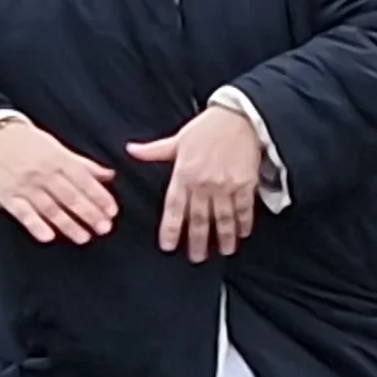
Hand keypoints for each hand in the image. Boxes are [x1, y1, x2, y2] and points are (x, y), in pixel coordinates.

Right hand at [0, 119, 116, 245]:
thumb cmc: (30, 145)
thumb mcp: (58, 148)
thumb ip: (84, 165)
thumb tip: (110, 175)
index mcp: (59, 160)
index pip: (83, 180)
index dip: (99, 196)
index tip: (112, 211)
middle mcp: (43, 174)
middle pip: (69, 196)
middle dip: (89, 213)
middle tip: (104, 228)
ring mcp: (25, 187)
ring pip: (50, 208)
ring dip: (68, 224)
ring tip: (84, 237)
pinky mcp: (8, 197)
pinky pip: (23, 213)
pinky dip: (35, 225)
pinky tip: (48, 237)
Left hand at [126, 104, 264, 262]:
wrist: (240, 117)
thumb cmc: (208, 127)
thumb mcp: (178, 139)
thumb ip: (154, 150)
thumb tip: (130, 150)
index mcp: (184, 174)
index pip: (174, 208)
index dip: (170, 228)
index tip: (168, 246)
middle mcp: (204, 183)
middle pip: (199, 219)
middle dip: (197, 241)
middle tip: (196, 258)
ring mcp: (226, 185)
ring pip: (223, 218)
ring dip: (223, 237)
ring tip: (223, 252)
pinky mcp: (245, 184)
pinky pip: (243, 208)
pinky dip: (243, 222)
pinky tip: (242, 234)